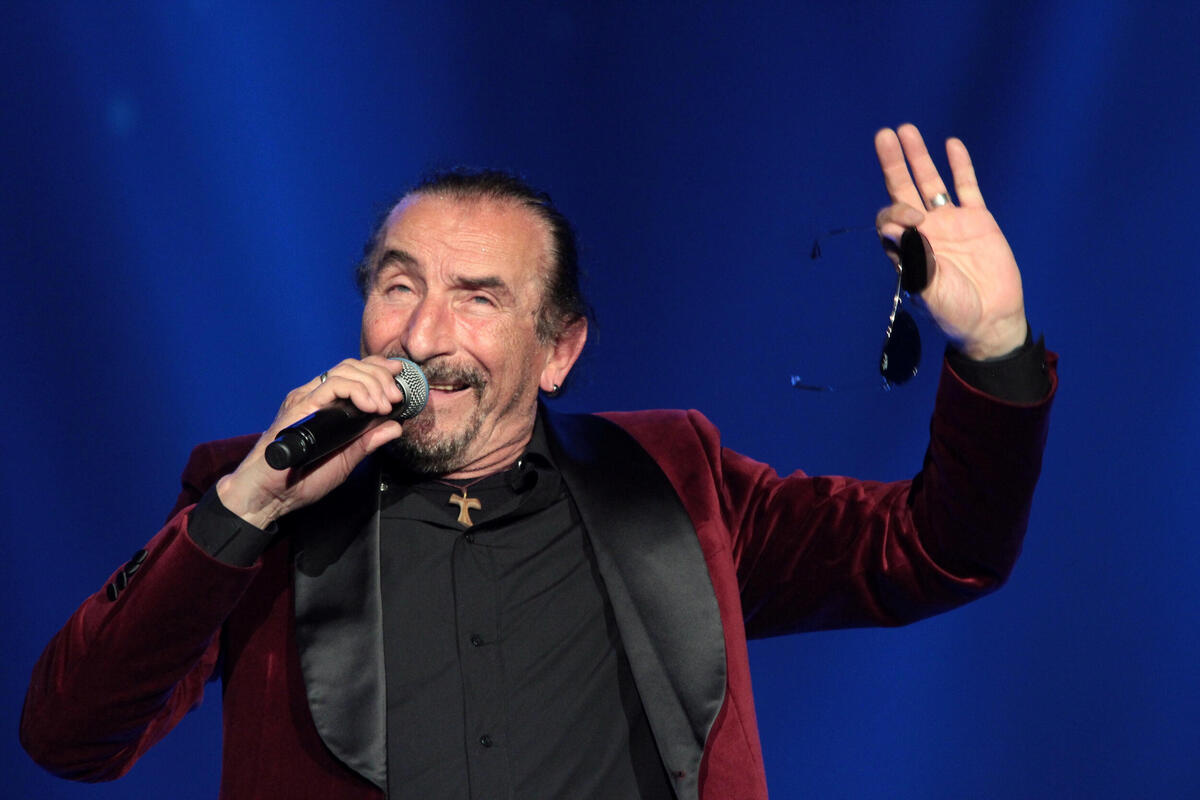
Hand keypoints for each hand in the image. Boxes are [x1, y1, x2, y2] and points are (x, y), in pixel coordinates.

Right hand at [215, 356, 408, 527]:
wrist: (269, 495)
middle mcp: (315, 397)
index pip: (354, 373)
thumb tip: (395, 426)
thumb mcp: (347, 459)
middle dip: (381, 377)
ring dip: (373, 383)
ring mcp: (306, 400)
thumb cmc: (302, 479)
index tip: (399, 374)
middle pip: (352, 367)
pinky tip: (370, 407)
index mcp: (326, 405)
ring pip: (344, 371)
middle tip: (397, 398)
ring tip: (386, 404)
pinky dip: (357, 391)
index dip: (378, 369)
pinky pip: (331, 387)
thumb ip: (368, 441)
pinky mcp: (299, 407)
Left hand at [874, 124, 1027, 359]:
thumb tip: (890, 227)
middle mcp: (924, 231)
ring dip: (919, 158)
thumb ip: (911, 257)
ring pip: (932, 183)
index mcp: (906, 248)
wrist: (990, 319)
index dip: (896, 210)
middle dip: (893, 163)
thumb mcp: (928, 288)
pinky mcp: (978, 220)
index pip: (891, 217)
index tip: (915, 221)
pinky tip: (951, 146)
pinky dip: (960, 167)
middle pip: (903, 189)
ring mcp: (951, 223)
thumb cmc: (953, 310)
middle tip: (883, 135)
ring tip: (907, 130)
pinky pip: (967, 188)